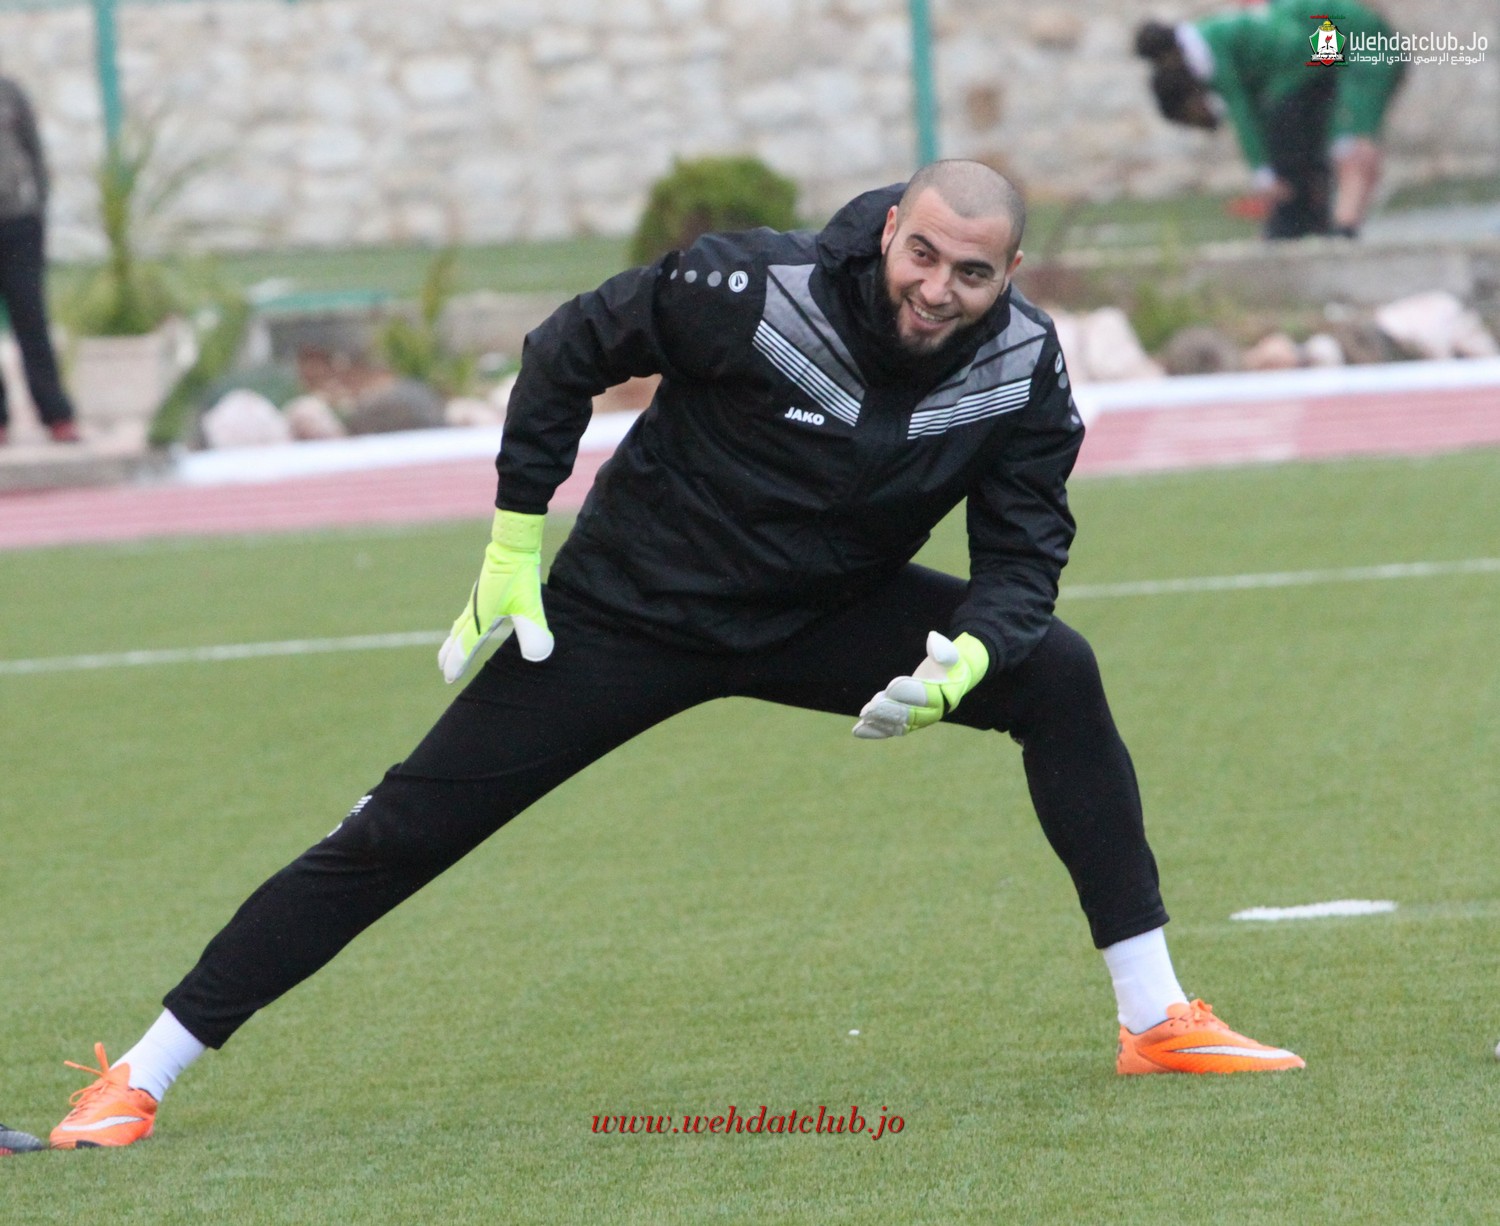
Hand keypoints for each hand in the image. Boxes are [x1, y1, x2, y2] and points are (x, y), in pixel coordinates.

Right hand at [438, 510, 553, 682]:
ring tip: (450, 649)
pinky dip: (463, 625)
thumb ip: (533, 630)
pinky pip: (468, 613)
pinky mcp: (485, 589)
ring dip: (454, 640)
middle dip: (450, 654)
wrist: (513, 543)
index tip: (449, 678)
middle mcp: (475, 608)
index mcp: (481, 616)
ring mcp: (478, 598)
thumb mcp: (530, 604)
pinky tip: (471, 621)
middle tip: (443, 670)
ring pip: (460, 624)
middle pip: (457, 636)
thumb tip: (537, 656)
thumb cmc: (520, 573)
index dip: (458, 662)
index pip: (466, 645)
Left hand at [852, 631, 989, 738]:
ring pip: (900, 726)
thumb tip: (933, 639)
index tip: (891, 687)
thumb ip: (943, 649)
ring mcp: (921, 721)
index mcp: (947, 695)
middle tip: (874, 706)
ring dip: (882, 721)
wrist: (952, 680)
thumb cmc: (949, 665)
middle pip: (912, 715)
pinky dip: (876, 730)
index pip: (927, 696)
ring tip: (865, 715)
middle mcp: (935, 712)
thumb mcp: (950, 653)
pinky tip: (859, 730)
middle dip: (892, 710)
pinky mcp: (908, 724)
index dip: (909, 692)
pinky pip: (892, 730)